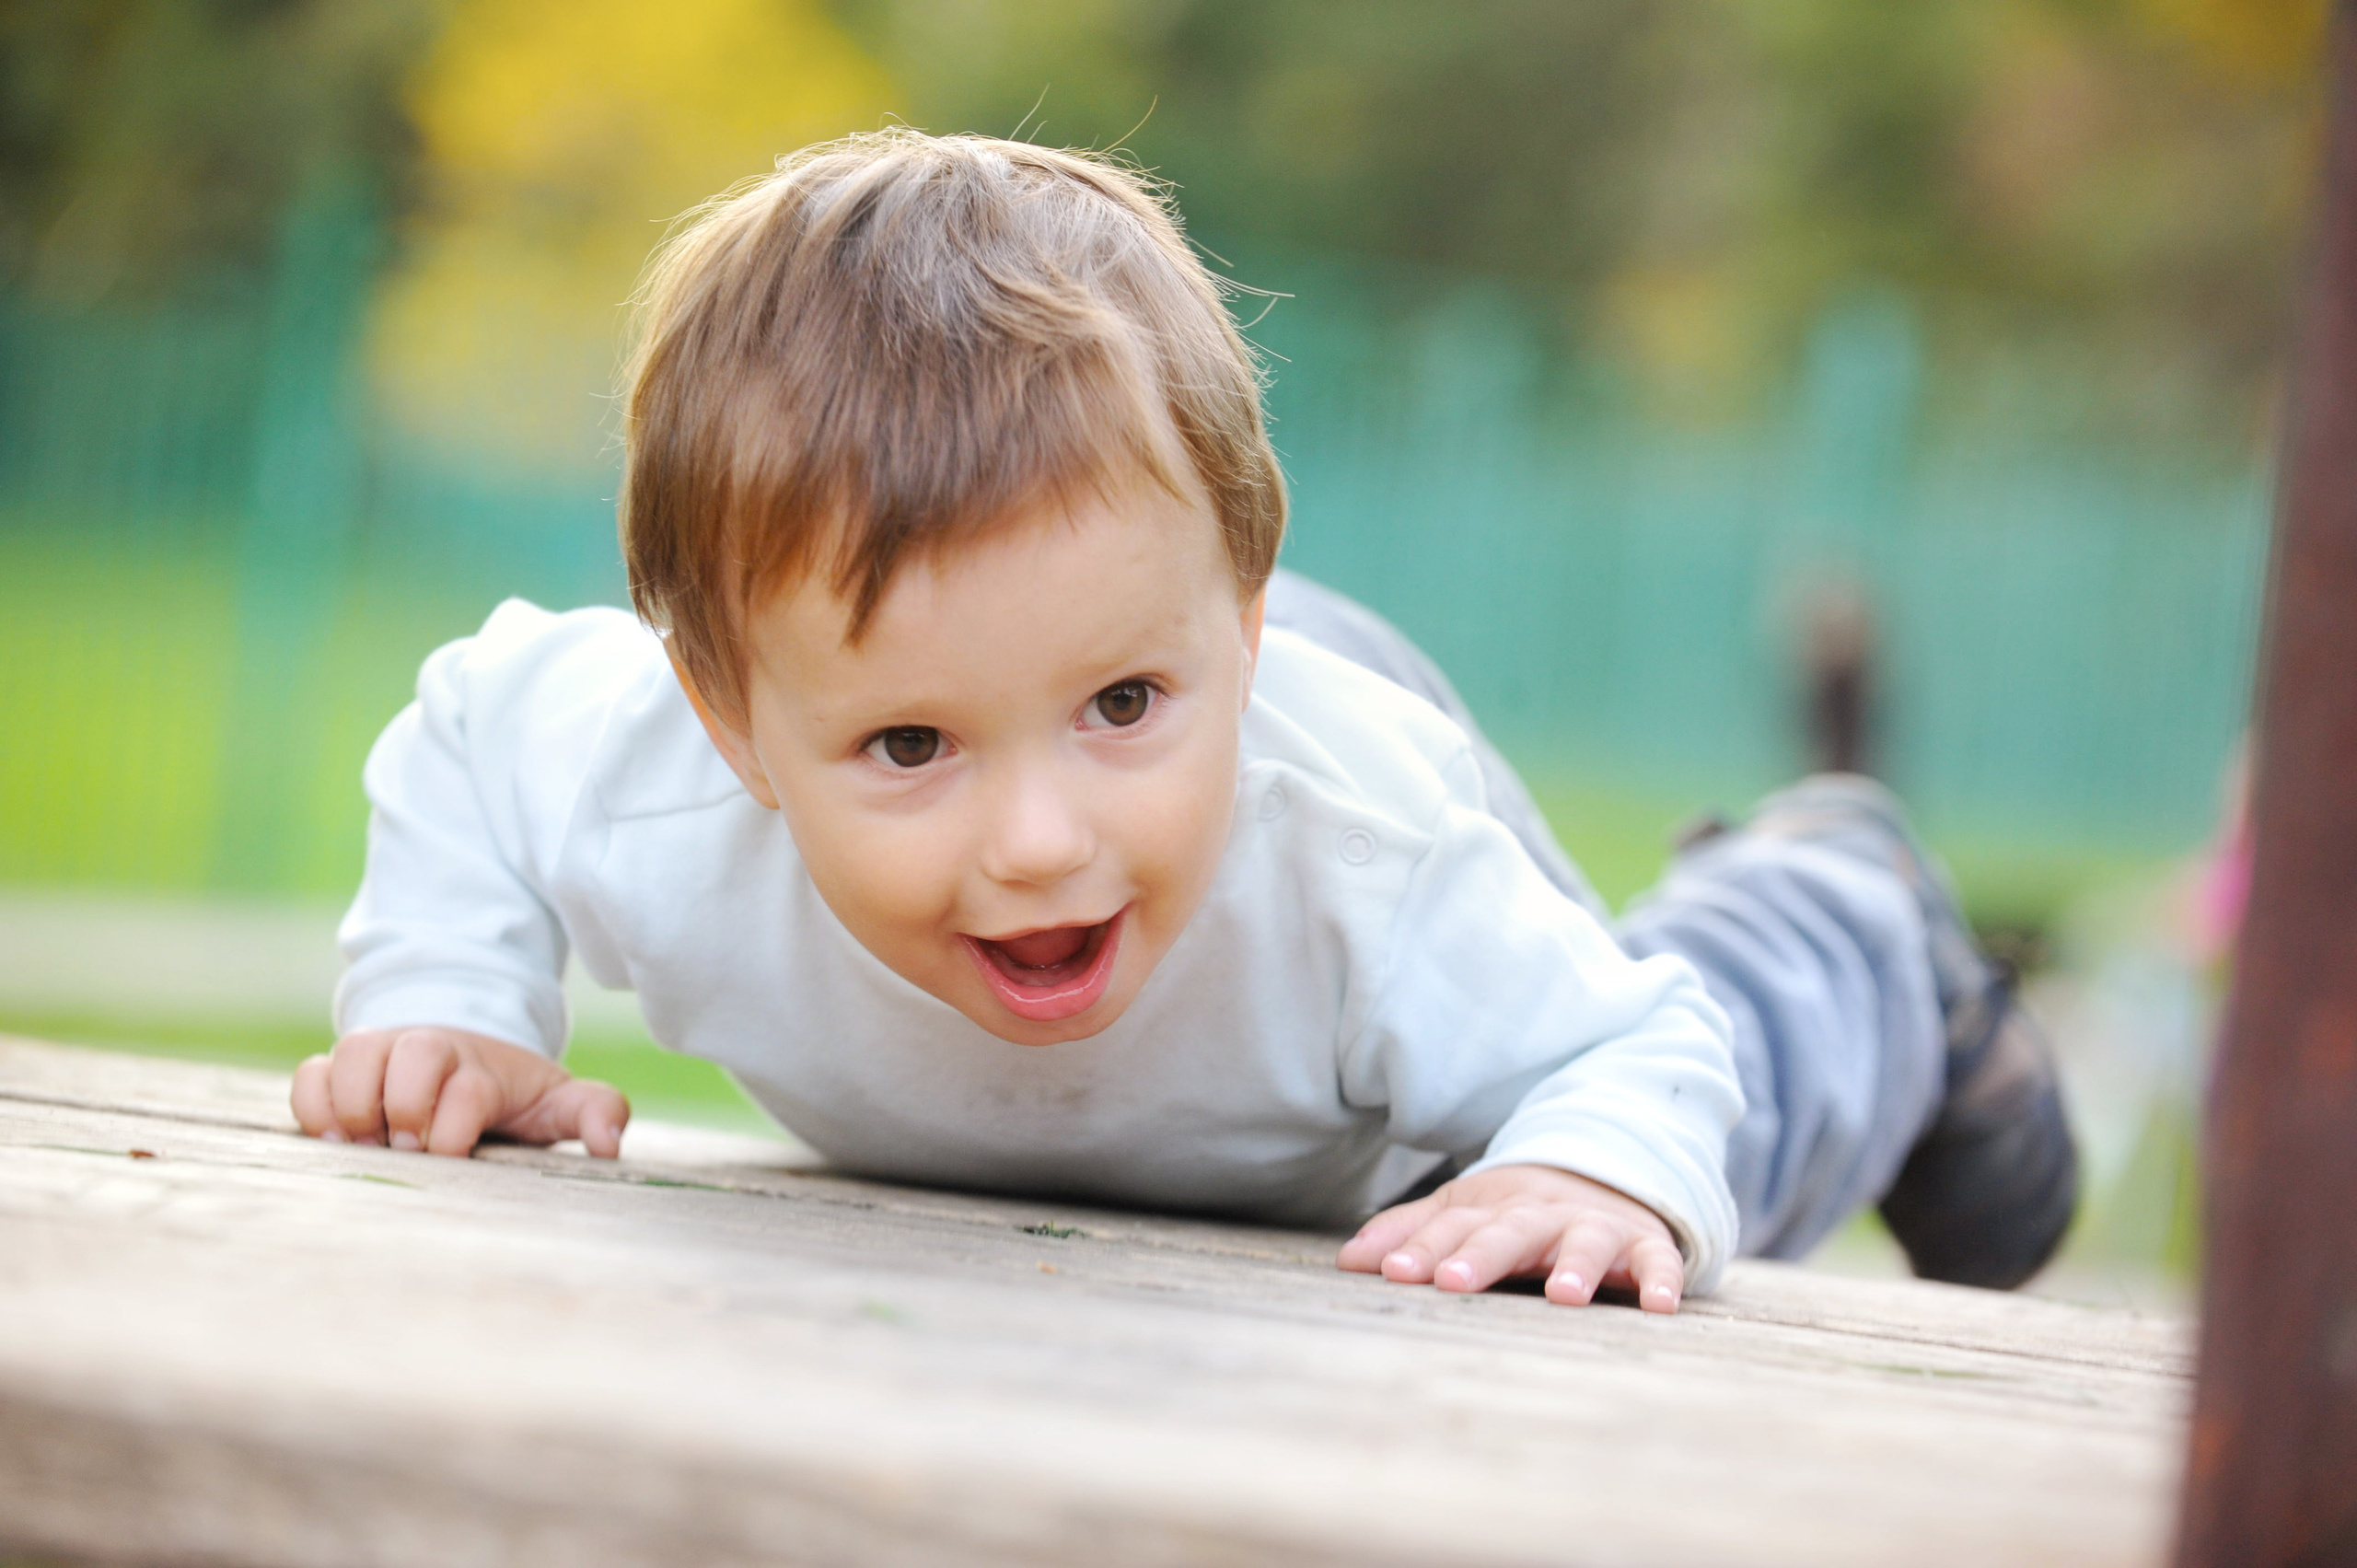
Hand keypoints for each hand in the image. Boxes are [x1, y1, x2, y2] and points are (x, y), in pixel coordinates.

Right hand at [291, 1026, 628, 1158]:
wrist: (466, 1053)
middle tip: (409, 1151)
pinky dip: (314, 1107)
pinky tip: (336, 1141)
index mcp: (482, 1066)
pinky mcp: (340, 1068)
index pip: (467, 1090)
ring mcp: (381, 1053)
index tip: (455, 1156)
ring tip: (366, 1147)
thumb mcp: (558, 1101)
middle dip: (406, 1109)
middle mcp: (428, 1049)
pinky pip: (310, 1074)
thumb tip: (609, 1145)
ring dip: (355, 1106)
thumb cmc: (511, 1094)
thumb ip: (594, 1112)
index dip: (453, 1130)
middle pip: (412, 1054)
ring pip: (352, 1054)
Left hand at [1337, 1163, 1686, 1312]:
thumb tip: (1347, 1260)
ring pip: (1584, 1240)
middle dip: (1481, 1255)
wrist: (1605, 1175)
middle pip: (1509, 1231)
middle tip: (1451, 1282)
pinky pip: (1656, 1261)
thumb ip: (1410, 1234)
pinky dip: (1661, 1280)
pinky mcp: (1645, 1245)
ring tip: (1563, 1295)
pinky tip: (1659, 1306)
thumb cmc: (1519, 1213)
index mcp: (1492, 1208)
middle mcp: (1541, 1214)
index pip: (1452, 1226)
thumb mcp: (1464, 1214)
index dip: (1421, 1248)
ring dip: (1575, 1265)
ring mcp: (1594, 1227)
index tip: (1391, 1273)